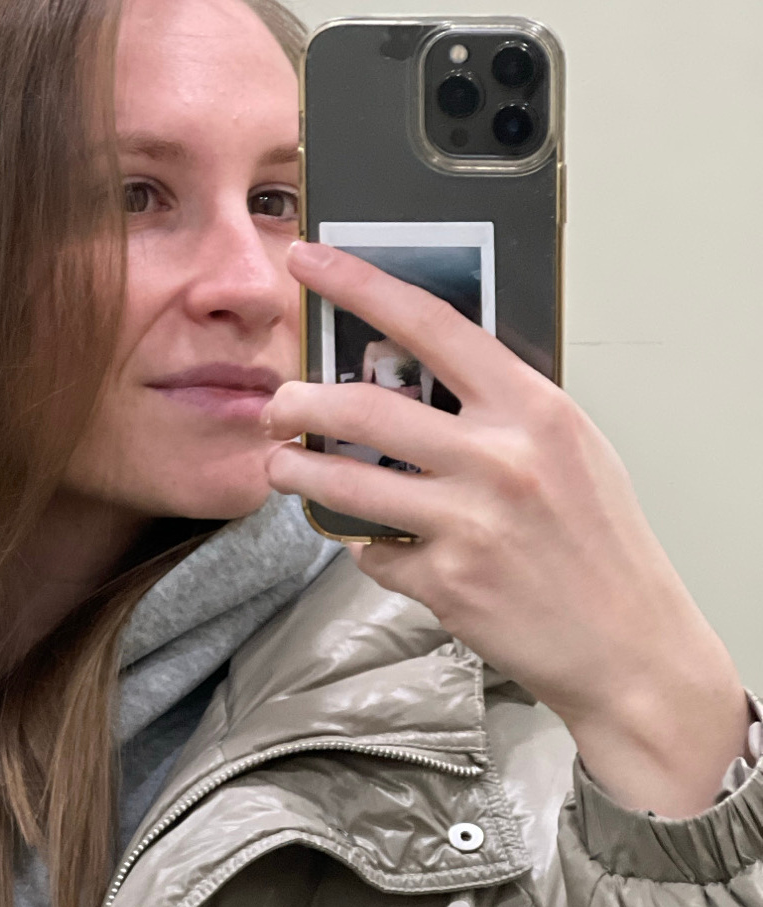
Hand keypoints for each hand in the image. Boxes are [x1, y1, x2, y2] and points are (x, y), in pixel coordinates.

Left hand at [263, 240, 748, 819]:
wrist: (630, 646)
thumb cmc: (597, 543)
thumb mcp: (567, 449)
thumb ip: (497, 409)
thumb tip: (414, 373)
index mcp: (532, 410)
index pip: (431, 324)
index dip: (360, 286)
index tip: (307, 260)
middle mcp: (499, 458)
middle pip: (363, 407)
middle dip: (299, 401)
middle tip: (276, 403)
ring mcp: (469, 523)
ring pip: (345, 482)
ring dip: (298, 470)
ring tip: (281, 464)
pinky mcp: (445, 581)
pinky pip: (373, 553)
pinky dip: (369, 550)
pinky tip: (384, 549)